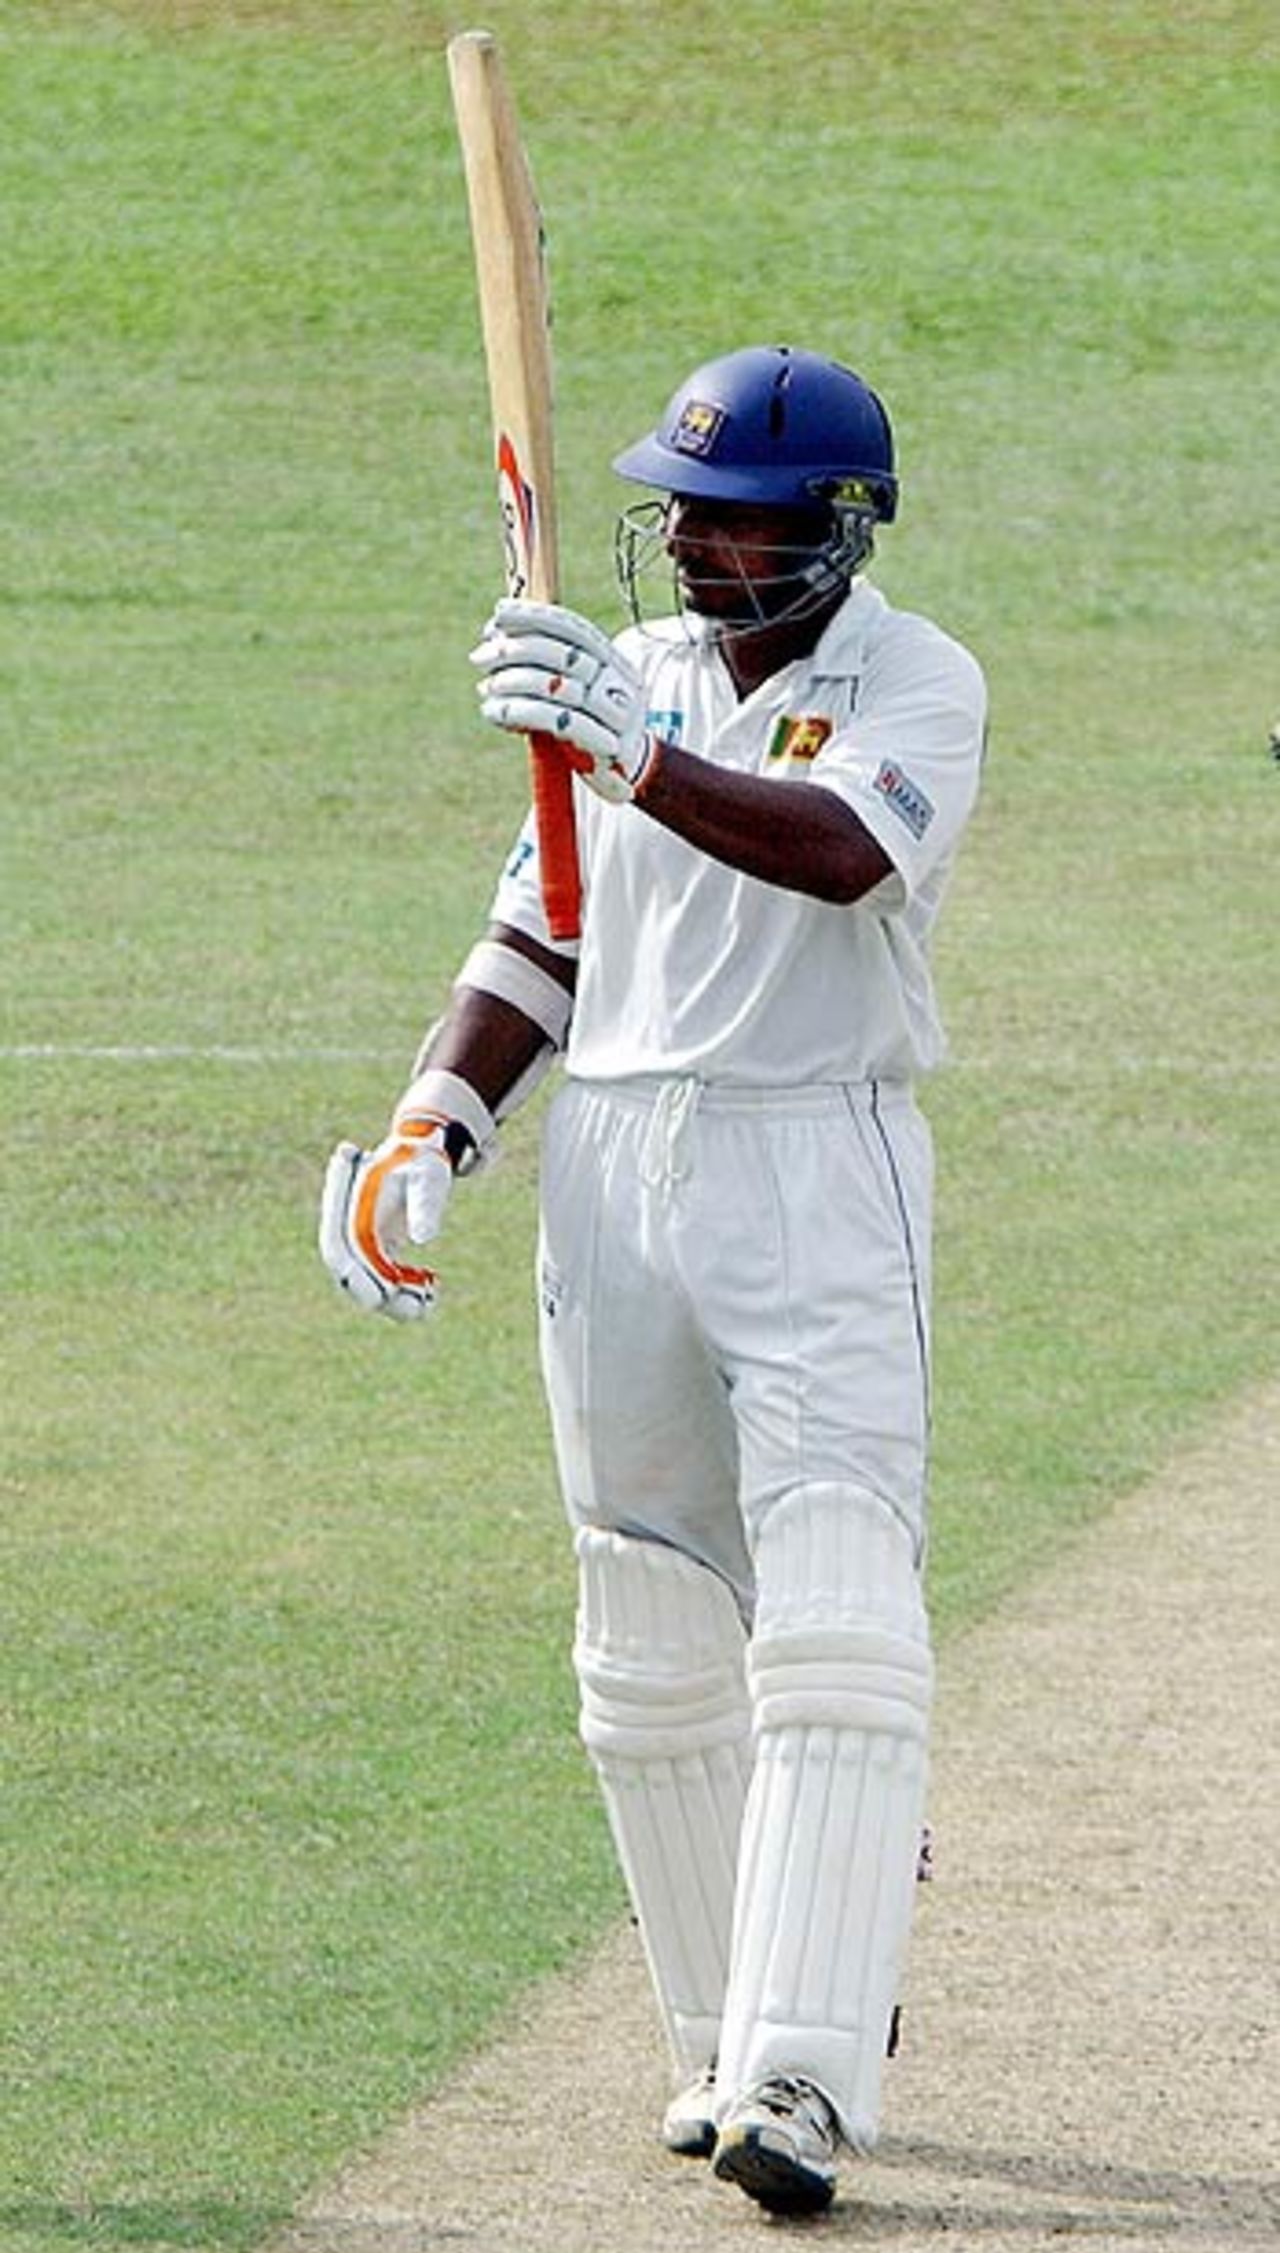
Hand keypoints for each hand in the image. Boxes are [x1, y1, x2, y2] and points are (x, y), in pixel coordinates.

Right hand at [319, 1116, 452, 1320]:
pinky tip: (432, 1290)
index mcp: (350, 1208)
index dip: (354, 1276)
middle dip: (380, 1296)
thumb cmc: (423, 1162)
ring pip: (367, 1283)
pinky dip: (404, 1291)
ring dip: (395, 1300)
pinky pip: (383, 1280)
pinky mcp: (377, 1249)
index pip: (337, 1249)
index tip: (382, 1297)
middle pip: (350, 1275)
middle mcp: (349, 1227)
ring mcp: (361, 1240)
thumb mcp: (428, 1177)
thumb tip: (424, 1238)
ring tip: (429, 1304)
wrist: (421, 1151)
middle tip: (417, 1309)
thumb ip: (425, 1202)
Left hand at [471, 597, 655, 802]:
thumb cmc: (591, 729)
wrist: (629, 775)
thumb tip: (502, 639)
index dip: (535, 616)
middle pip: (562, 656)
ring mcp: (619, 715)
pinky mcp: (607, 745)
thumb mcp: (579, 692)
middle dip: (514, 650)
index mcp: (614, 662)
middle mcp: (621, 682)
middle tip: (480, 656)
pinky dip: (519, 713)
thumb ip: (553, 668)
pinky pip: (556, 721)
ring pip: (555, 688)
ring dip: (511, 683)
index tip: (499, 613)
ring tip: (486, 688)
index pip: (574, 629)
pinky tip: (495, 712)